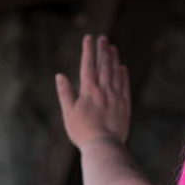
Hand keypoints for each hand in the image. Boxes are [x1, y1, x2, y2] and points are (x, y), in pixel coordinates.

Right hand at [54, 34, 130, 149]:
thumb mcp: (69, 113)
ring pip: (115, 74)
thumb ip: (65, 93)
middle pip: (103, 66)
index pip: (88, 65)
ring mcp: (116, 98)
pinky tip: (123, 68)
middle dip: (102, 50)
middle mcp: (103, 91)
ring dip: (114, 59)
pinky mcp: (125, 106)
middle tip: (103, 38)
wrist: (104, 147)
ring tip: (113, 48)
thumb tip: (59, 76)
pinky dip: (123, 76)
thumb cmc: (82, 133)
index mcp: (88, 91)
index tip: (88, 38)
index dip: (88, 50)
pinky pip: (125, 87)